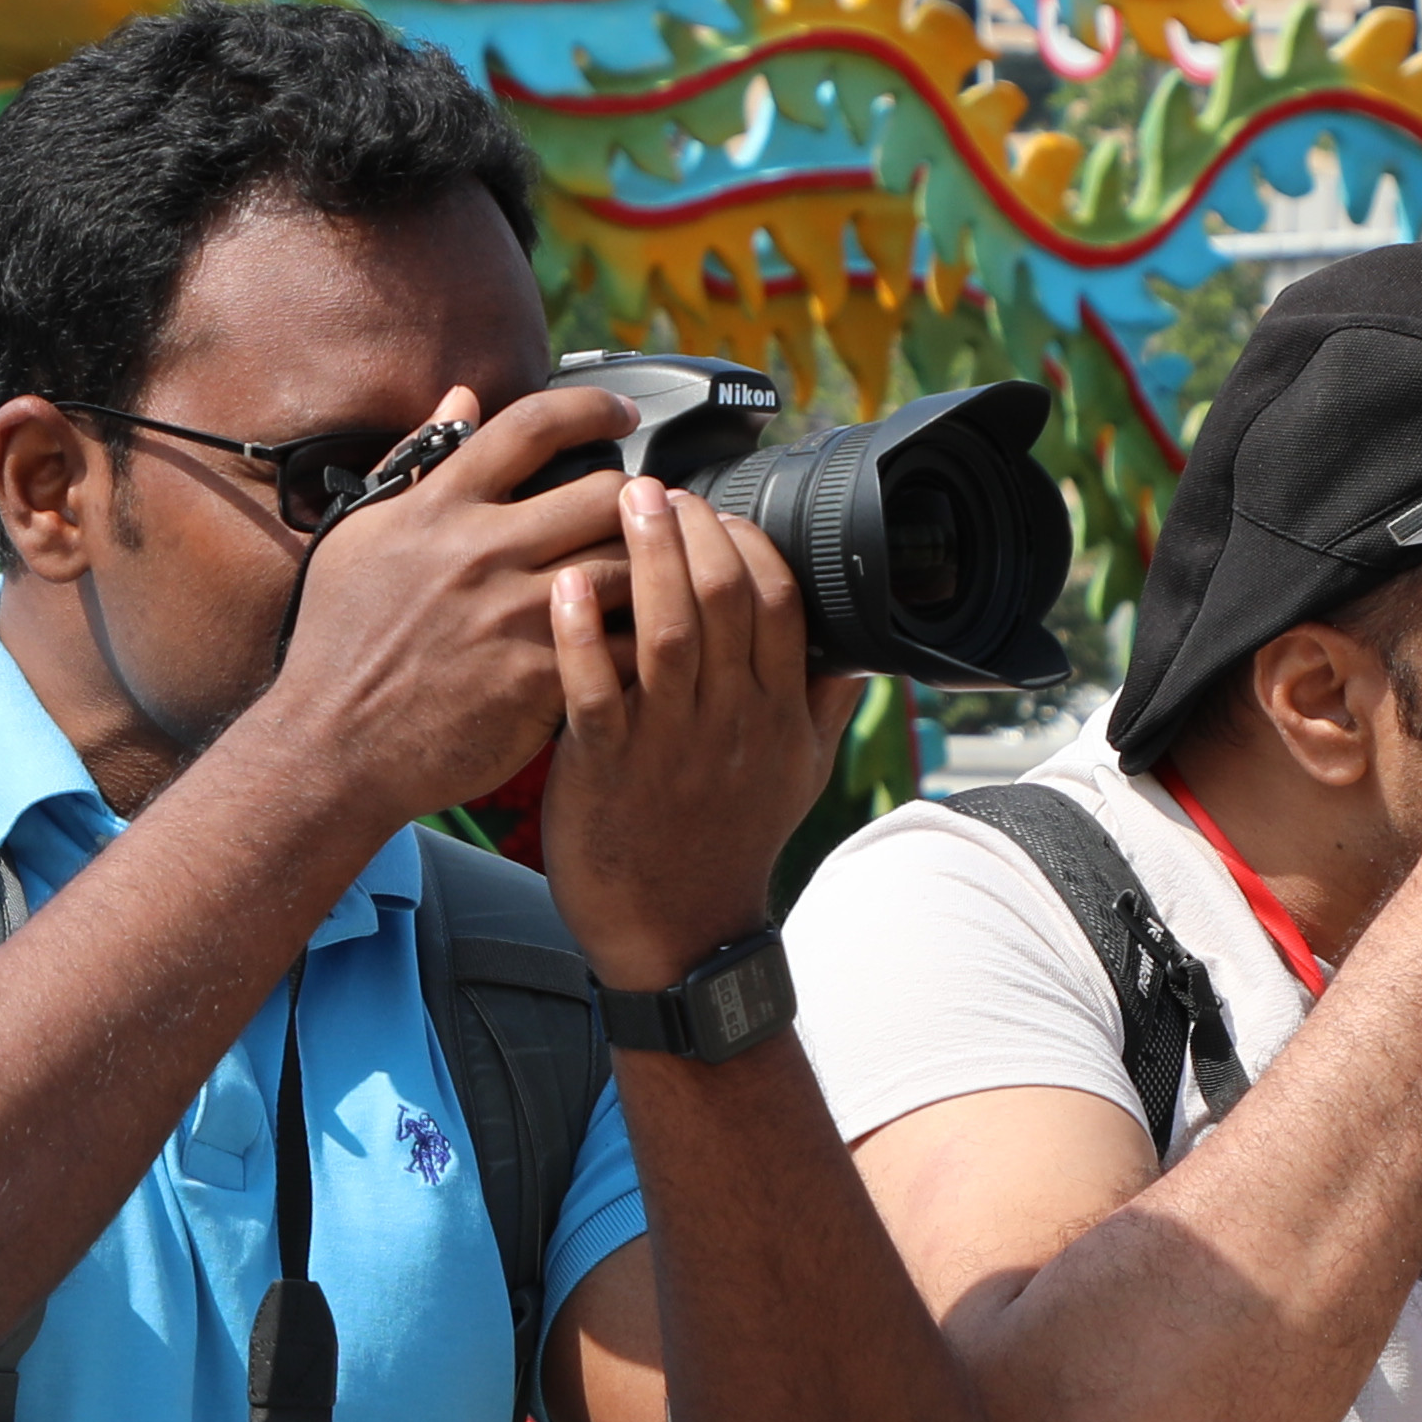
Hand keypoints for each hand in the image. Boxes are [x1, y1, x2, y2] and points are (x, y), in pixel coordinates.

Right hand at [242, 382, 635, 834]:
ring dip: (650, 568)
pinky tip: (644, 640)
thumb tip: (463, 398)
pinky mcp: (537, 678)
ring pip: (625, 566)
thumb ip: (413, 460)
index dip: (592, 408)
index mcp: (437, 508)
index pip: (531, 427)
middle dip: (639, 501)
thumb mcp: (358, 535)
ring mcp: (512, 615)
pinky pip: (620, 642)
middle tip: (652, 515)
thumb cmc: (339, 641)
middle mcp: (479, 551)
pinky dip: (641, 637)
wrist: (330, 745)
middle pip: (603, 494)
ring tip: (657, 576)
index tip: (624, 414)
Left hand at [537, 479, 853, 986]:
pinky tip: (564, 585)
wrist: (676, 935)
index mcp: (776, 713)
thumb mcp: (797, 775)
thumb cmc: (727, 846)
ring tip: (623, 501)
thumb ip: (823, 704)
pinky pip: (595, 688)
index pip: (782, 603)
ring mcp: (670, 744)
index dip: (751, 544)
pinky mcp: (607, 768)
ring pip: (669, 630)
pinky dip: (580, 633)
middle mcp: (731, 720)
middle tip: (658, 486)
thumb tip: (857, 648)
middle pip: (729, 599)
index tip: (717, 511)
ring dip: (647, 558)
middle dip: (696, 530)